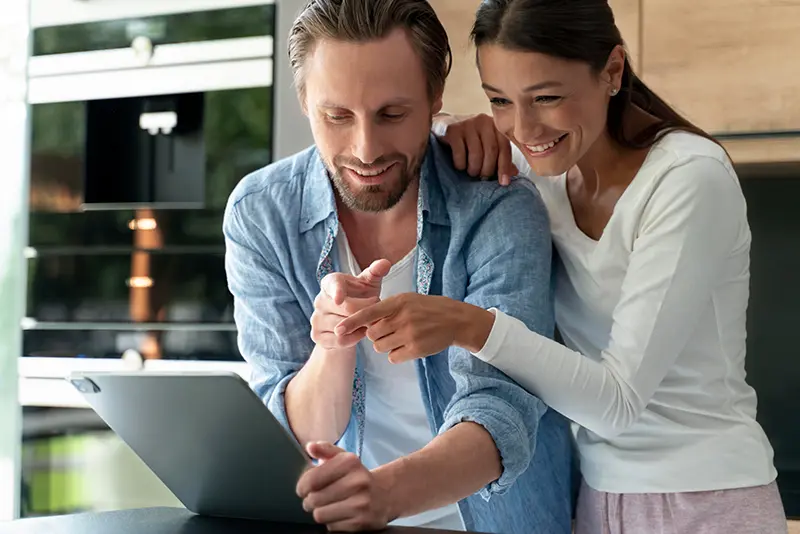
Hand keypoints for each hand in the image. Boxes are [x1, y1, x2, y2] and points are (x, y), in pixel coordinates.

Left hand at [297, 442, 391, 531]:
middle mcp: (357, 482)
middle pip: (314, 499)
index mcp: (350, 463)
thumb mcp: (344, 458)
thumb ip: (325, 450)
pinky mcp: (362, 522)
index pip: (312, 479)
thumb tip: (310, 447)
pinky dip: (332, 522)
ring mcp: (361, 503)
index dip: (302, 486)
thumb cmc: (357, 476)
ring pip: (320, 515)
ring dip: (320, 512)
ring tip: (327, 506)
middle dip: (310, 500)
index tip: (303, 488)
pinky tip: (340, 513)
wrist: (385, 495)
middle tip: (315, 498)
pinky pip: (331, 527)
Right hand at [311, 259, 390, 349]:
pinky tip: (361, 333)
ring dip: (361, 326)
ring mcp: (316, 318)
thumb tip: (385, 263)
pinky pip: (339, 340)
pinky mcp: (317, 335)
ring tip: (371, 322)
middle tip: (378, 312)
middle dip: (365, 311)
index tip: (339, 299)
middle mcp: (320, 299)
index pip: (333, 285)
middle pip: (345, 309)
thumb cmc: (361, 298)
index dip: (336, 292)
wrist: (348, 323)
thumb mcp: (369, 285)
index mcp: (330, 282)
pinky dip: (354, 339)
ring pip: (342, 326)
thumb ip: (376, 272)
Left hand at [335, 294, 494, 362]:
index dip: (352, 322)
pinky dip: (396, 354)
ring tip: (399, 337)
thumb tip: (364, 322)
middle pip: (372, 334)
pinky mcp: (416, 350)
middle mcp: (403, 318)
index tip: (338, 330)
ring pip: (380, 347)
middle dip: (375, 335)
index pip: (369, 313)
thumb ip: (386, 308)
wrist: (455, 320)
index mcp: (399, 302)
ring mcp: (410, 335)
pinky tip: (407, 346)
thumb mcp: (407, 299)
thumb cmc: (427, 308)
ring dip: (385, 345)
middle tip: (388, 330)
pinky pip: (393, 357)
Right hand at [434, 112, 517, 184]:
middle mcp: (483, 121)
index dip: (504, 167)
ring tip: (471, 172)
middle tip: (482, 177)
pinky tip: (460, 166)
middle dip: (487, 169)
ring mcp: (467, 124)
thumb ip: (500, 158)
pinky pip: (460, 153)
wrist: (444, 127)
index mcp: (496, 126)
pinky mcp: (453, 131)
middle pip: (491, 150)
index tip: (503, 183)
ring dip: (474, 168)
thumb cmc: (470, 141)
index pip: (504, 147)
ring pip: (476, 153)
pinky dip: (460, 164)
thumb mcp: (486, 147)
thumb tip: (514, 172)